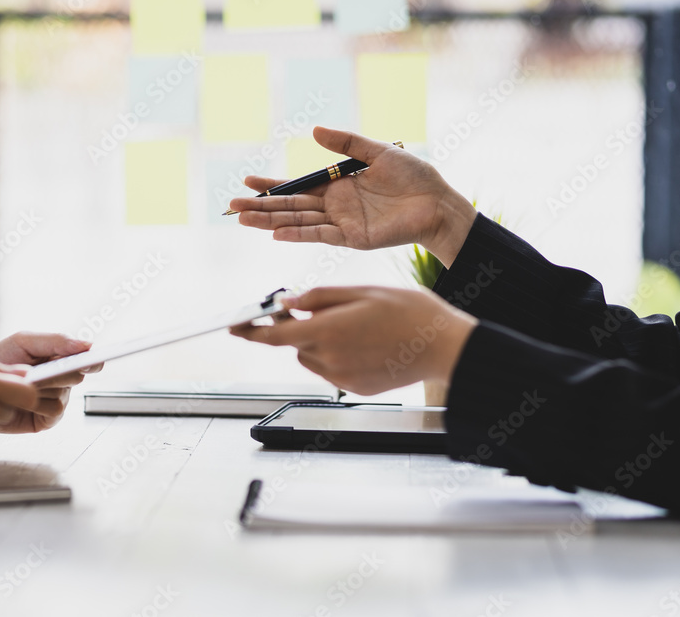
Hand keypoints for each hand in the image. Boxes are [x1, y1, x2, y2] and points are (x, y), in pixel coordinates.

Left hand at [0, 332, 102, 430]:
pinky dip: (40, 405)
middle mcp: (62, 380)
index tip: (94, 361)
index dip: (92, 360)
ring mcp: (56, 399)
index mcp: (61, 359)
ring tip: (21, 385)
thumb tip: (87, 344)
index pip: (87, 359)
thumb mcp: (25, 342)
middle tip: (39, 372)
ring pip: (65, 395)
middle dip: (58, 373)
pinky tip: (24, 401)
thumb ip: (56, 341)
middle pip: (77, 376)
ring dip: (43, 389)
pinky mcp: (46, 419)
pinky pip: (55, 411)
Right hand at [228, 127, 476, 267]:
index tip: (247, 180)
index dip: (272, 185)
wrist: (440, 203)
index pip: (297, 186)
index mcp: (337, 186)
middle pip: (290, 206)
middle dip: (261, 206)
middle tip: (232, 205)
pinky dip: (298, 234)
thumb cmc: (414, 177)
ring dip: (270, 221)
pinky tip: (276, 233)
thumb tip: (314, 131)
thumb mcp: (377, 151)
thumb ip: (346, 143)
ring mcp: (341, 224)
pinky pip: (320, 236)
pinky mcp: (353, 238)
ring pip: (298, 221)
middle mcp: (334, 206)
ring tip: (243, 219)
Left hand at [230, 287, 477, 395]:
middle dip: (301, 325)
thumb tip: (288, 302)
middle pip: (295, 343)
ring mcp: (342, 378)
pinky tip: (367, 342)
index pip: (274, 336)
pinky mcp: (355, 388)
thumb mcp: (361, 290)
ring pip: (312, 356)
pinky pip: (332, 369)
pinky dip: (338, 354)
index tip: (234, 326)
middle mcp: (329, 359)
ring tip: (357, 325)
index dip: (250, 331)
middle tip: (324, 308)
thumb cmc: (409, 312)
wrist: (445, 347)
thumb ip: (319, 297)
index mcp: (327, 331)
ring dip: (319, 340)